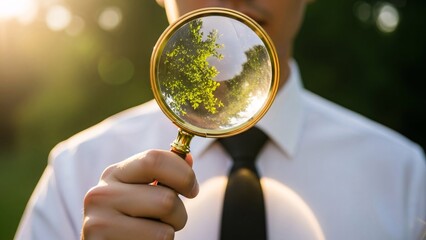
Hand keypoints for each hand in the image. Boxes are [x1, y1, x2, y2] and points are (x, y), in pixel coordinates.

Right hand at [81, 149, 198, 239]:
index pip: (154, 160)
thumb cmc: (131, 220)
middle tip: (170, 220)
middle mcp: (101, 194)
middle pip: (166, 199)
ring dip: (169, 233)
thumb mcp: (143, 192)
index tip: (192, 190)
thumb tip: (187, 158)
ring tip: (152, 233)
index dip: (183, 174)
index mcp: (114, 174)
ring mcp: (99, 222)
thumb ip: (164, 175)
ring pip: (164, 230)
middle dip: (179, 213)